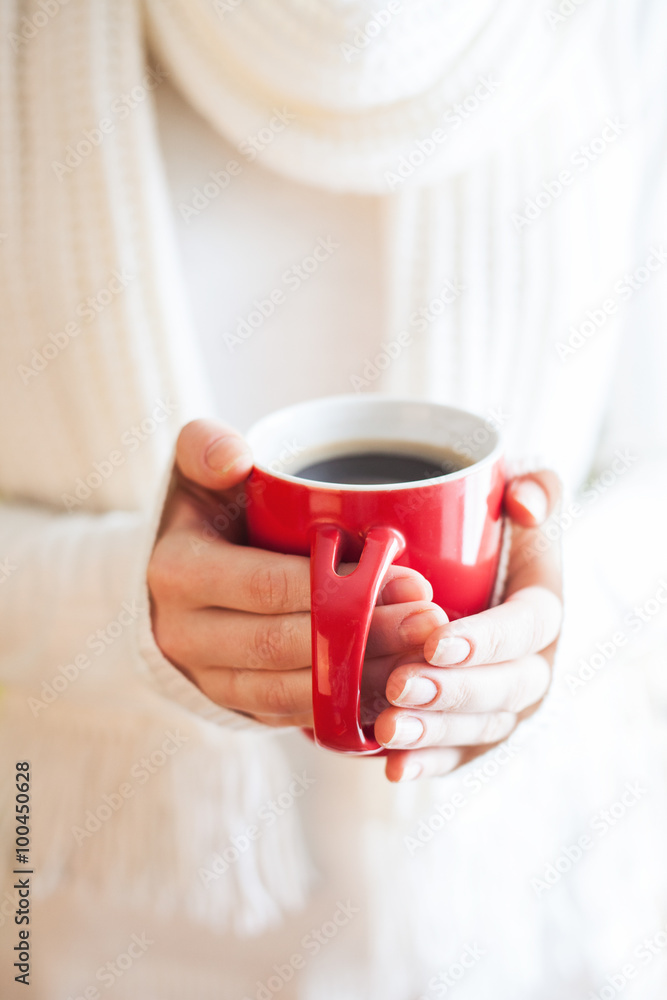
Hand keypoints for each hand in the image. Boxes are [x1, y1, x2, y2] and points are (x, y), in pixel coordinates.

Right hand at [147, 419, 445, 727]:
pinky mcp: (238, 705)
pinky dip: (346, 705)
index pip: (264, 587)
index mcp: (177, 573)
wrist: (181, 577)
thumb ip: (206, 447)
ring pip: (292, 692)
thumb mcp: (197, 470)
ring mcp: (210, 678)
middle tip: (430, 619)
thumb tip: (235, 459)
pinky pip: (294, 716)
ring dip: (364, 679)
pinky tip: (399, 686)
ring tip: (426, 655)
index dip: (336, 585)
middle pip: (284, 646)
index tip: (405, 573)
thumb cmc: (208, 511)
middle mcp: (184, 635)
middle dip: (364, 636)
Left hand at [374, 471, 563, 781]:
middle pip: (503, 689)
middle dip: (452, 691)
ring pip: (477, 728)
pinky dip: (427, 763)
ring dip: (434, 732)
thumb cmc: (484, 536)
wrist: (455, 580)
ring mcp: (502, 706)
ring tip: (387, 727)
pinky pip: (455, 756)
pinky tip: (393, 768)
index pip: (527, 628)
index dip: (487, 639)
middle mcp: (531, 666)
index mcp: (542, 611)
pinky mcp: (471, 733)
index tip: (436, 639)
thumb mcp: (515, 497)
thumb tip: (522, 503)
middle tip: (399, 683)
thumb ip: (534, 487)